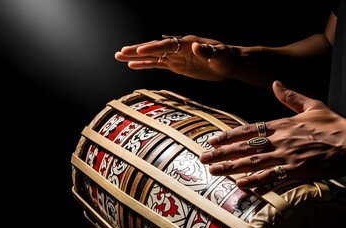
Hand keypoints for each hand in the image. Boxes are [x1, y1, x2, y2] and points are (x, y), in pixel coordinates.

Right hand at [115, 35, 238, 80]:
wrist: (227, 63)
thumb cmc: (225, 58)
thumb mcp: (220, 55)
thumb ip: (208, 51)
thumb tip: (197, 47)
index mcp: (187, 43)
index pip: (167, 45)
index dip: (153, 48)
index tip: (139, 51)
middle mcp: (178, 48)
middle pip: (154, 48)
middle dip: (137, 51)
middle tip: (120, 52)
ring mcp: (175, 56)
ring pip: (152, 56)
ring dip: (136, 57)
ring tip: (119, 56)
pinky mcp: (176, 65)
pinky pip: (157, 64)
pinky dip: (145, 65)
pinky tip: (132, 66)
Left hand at [200, 80, 345, 188]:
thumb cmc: (334, 124)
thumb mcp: (312, 104)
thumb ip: (291, 96)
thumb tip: (275, 83)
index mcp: (282, 124)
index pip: (248, 129)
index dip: (229, 135)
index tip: (213, 139)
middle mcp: (280, 139)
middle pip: (245, 146)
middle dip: (222, 152)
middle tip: (204, 157)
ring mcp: (288, 155)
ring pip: (254, 161)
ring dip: (232, 166)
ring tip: (215, 170)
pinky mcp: (297, 169)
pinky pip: (273, 176)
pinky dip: (256, 180)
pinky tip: (242, 184)